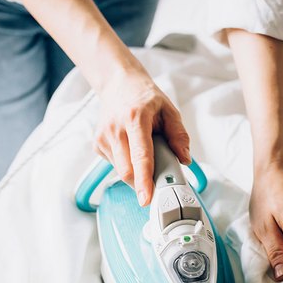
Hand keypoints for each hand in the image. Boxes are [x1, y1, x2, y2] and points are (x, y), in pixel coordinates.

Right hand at [93, 69, 190, 205]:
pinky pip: (115, 165)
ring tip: (143, 151)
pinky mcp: (97, 144)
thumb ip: (178, 135)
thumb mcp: (169, 110)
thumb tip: (184, 159)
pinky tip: (130, 147)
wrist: (118, 84)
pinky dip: (126, 164)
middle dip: (143, 182)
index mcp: (135, 118)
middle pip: (127, 171)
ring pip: (121, 171)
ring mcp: (103, 137)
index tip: (146, 198)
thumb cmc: (145, 98)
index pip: (140, 156)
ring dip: (136, 171)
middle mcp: (115, 128)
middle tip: (157, 178)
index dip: (144, 180)